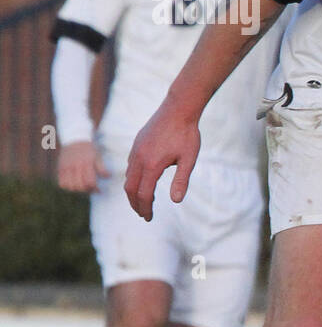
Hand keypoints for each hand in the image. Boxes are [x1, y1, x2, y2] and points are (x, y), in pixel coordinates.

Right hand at [57, 141, 109, 193]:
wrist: (75, 138)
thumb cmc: (89, 148)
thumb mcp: (97, 156)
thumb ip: (101, 167)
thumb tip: (108, 176)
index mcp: (86, 163)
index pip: (90, 182)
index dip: (95, 189)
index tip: (99, 189)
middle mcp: (75, 166)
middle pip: (79, 186)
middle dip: (87, 190)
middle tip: (92, 189)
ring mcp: (66, 168)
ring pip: (70, 186)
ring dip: (77, 190)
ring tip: (83, 187)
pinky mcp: (60, 169)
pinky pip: (61, 183)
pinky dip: (67, 187)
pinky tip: (74, 185)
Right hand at [124, 101, 200, 220]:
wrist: (178, 108)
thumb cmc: (187, 134)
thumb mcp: (189, 159)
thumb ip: (181, 180)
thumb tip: (176, 201)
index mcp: (152, 165)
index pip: (143, 194)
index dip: (145, 208)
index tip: (149, 218)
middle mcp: (139, 158)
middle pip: (130, 188)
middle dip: (135, 204)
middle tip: (144, 214)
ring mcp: (135, 150)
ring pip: (128, 177)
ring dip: (133, 192)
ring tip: (142, 201)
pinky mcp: (136, 144)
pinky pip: (130, 166)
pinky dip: (133, 178)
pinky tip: (143, 181)